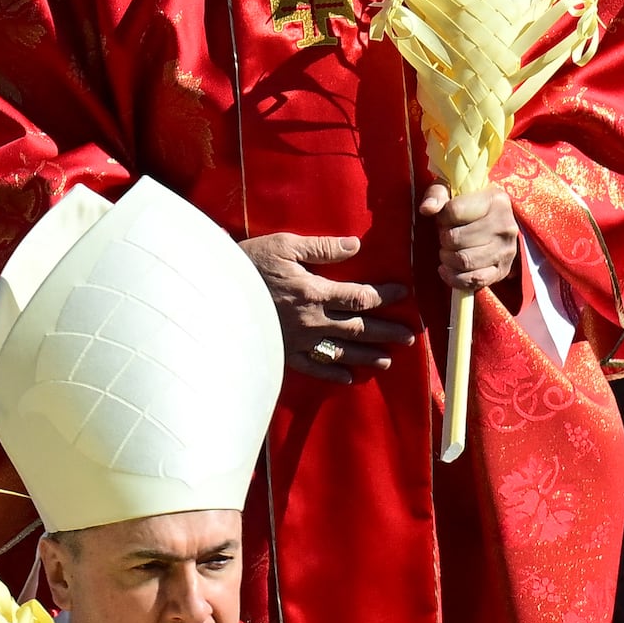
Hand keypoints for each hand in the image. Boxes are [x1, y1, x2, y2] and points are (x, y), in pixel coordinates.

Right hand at [246, 231, 407, 368]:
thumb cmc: (248, 263)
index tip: (404, 294)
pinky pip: (313, 367)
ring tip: (388, 361)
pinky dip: (332, 373)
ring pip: (341, 352)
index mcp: (314, 292)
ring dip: (367, 356)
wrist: (213, 293)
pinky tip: (348, 377)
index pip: (360, 296)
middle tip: (410, 336)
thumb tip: (355, 246)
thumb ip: (322, 248)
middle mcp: (311, 320)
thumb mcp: (284, 245)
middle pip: (358, 328)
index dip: (385, 296)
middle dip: (386, 331)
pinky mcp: (282, 353)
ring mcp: (298, 340)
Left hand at [422, 177, 519, 301]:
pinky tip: (446, 269)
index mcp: (495, 200)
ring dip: (447, 258)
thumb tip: (427, 209)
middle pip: (456, 239)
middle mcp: (505, 225)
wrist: (495, 221)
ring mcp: (506, 250)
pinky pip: (474, 280)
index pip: (455, 211)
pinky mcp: (503, 270)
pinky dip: (454, 278)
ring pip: (464, 261)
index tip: (444, 218)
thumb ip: (436, 195)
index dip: (441, 217)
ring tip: (447, 251)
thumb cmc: (469, 204)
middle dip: (443, 239)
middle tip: (445, 237)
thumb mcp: (452, 190)